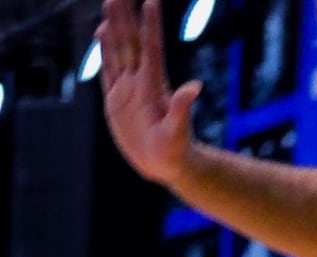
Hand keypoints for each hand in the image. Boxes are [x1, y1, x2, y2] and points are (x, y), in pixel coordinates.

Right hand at [97, 0, 201, 185]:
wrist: (164, 164)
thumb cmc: (175, 151)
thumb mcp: (178, 132)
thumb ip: (183, 109)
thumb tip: (196, 87)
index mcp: (154, 86)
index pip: (151, 49)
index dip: (150, 26)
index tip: (150, 1)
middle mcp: (140, 82)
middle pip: (131, 43)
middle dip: (126, 18)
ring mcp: (128, 88)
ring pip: (118, 50)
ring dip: (115, 27)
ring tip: (112, 4)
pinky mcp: (116, 97)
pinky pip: (108, 68)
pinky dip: (105, 49)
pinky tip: (103, 32)